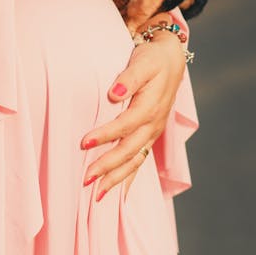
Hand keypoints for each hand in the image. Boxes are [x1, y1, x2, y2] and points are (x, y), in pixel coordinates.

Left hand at [79, 17, 185, 198]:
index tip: (84, 143)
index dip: (106, 135)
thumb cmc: (152, 59)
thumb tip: (114, 94)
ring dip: (117, 179)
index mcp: (151, 106)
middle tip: (85, 179)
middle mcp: (154, 124)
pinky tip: (117, 195)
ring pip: (136, 161)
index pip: (126, 125)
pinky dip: (128, 178)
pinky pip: (140, 161)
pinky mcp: (150, 136)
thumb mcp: (143, 61)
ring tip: (96, 196)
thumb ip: (128, 78)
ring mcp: (153, 132)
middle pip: (130, 150)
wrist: (171, 60)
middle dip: (108, 167)